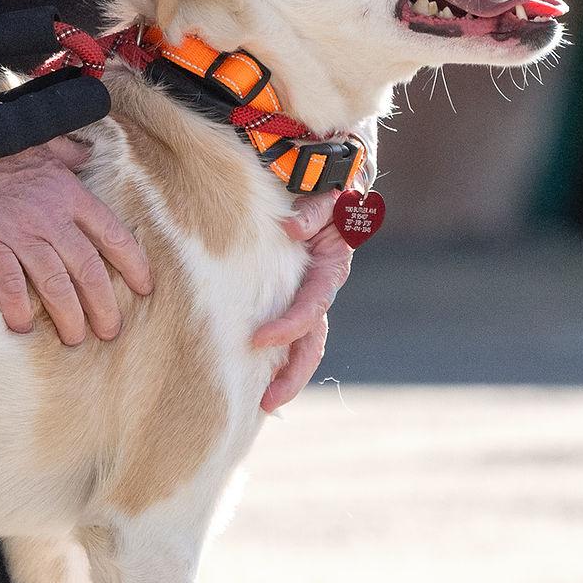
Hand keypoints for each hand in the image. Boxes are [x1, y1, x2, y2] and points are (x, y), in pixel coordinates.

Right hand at [0, 134, 152, 345]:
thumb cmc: (2, 143)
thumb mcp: (46, 142)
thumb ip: (70, 154)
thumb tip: (85, 157)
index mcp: (71, 195)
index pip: (113, 236)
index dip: (133, 266)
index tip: (144, 288)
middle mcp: (51, 218)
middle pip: (88, 271)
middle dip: (104, 306)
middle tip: (110, 331)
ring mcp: (19, 233)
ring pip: (55, 285)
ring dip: (69, 317)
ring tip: (75, 339)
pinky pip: (8, 285)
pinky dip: (17, 309)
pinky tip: (23, 328)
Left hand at [249, 191, 355, 411]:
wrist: (328, 179)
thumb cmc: (325, 187)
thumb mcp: (326, 193)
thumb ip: (315, 209)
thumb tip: (292, 229)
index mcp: (330, 267)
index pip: (312, 308)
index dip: (288, 327)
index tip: (258, 341)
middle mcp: (321, 288)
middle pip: (311, 341)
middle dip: (292, 375)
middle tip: (265, 401)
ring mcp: (307, 294)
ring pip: (303, 344)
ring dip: (286, 375)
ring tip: (263, 403)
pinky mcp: (291, 294)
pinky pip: (288, 332)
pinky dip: (276, 357)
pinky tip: (252, 378)